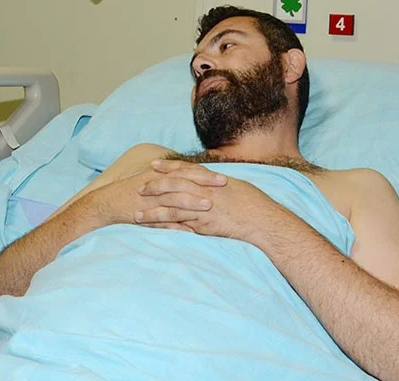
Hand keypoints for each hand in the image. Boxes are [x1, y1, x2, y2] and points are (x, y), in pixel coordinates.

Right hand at [88, 161, 226, 229]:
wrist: (110, 201)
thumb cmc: (136, 190)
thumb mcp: (155, 181)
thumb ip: (174, 180)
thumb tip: (197, 182)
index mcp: (162, 175)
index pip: (188, 172)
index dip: (205, 174)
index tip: (223, 177)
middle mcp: (158, 184)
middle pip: (185, 181)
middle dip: (205, 183)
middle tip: (224, 184)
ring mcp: (151, 199)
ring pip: (174, 199)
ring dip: (192, 202)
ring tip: (209, 205)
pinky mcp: (144, 214)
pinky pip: (161, 219)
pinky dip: (175, 224)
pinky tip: (190, 230)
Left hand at [136, 160, 289, 241]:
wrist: (263, 220)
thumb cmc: (254, 203)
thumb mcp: (236, 186)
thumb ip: (219, 185)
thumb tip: (212, 182)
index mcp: (211, 180)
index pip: (185, 170)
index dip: (168, 167)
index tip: (154, 165)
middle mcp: (204, 192)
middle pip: (173, 186)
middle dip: (154, 186)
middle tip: (138, 186)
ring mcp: (202, 208)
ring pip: (171, 208)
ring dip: (152, 212)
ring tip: (136, 216)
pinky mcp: (204, 225)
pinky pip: (180, 226)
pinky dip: (165, 229)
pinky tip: (153, 232)